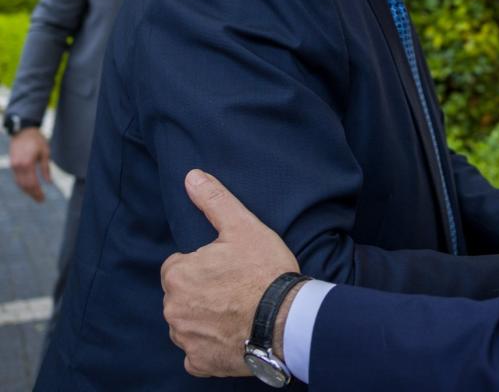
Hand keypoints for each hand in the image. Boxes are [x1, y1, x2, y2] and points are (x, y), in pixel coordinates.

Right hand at [9, 128, 50, 201]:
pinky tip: (29, 188)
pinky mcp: (12, 164)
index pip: (32, 183)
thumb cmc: (37, 140)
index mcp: (27, 163)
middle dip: (32, 194)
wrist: (23, 131)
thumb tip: (49, 182)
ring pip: (19, 183)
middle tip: (40, 200)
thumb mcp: (45, 153)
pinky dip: (23, 185)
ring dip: (27, 191)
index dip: (37, 192)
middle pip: (25, 185)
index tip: (43, 198)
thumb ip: (46, 168)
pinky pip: (17, 178)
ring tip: (36, 196)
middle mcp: (18, 166)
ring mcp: (13, 166)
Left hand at [161, 169, 297, 378]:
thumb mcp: (244, 227)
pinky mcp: (199, 362)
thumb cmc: (265, 271)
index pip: (180, 266)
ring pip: (188, 323)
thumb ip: (214, 201)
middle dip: (202, 292)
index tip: (228, 268)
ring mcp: (185, 338)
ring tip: (237, 311)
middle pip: (182, 295)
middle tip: (235, 288)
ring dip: (205, 318)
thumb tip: (191, 176)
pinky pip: (196, 353)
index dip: (205, 265)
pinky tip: (232, 335)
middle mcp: (173, 308)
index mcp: (178, 274)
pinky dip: (210, 347)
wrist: (285, 319)